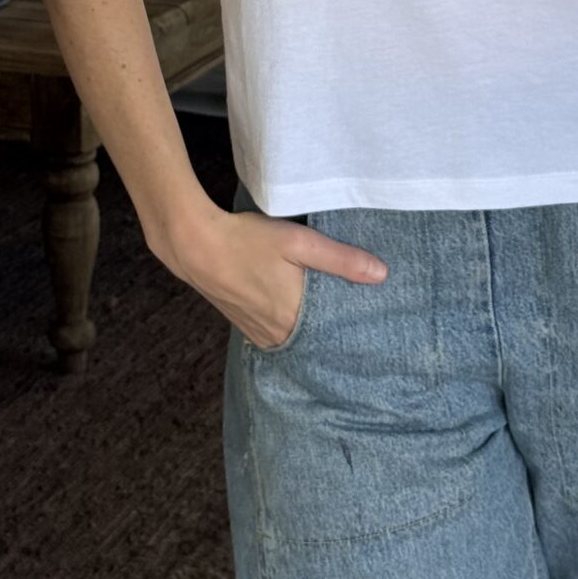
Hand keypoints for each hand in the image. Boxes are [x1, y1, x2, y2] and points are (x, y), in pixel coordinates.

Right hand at [154, 202, 386, 347]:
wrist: (195, 244)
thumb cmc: (247, 240)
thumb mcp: (299, 242)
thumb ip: (341, 259)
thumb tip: (382, 275)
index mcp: (293, 318)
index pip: (334, 336)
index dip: (351, 329)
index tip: (372, 323)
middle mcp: (276, 335)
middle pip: (315, 338)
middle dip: (334, 328)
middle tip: (355, 315)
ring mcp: (258, 333)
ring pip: (295, 337)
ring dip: (310, 327)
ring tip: (330, 311)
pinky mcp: (244, 326)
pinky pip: (277, 334)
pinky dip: (290, 325)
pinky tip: (297, 310)